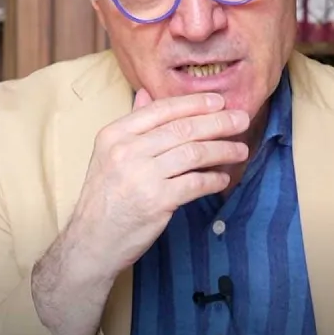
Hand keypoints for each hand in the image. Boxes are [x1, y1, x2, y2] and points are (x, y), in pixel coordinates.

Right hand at [67, 88, 249, 276]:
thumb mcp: (108, 154)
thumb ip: (131, 124)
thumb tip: (146, 93)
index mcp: (115, 134)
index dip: (195, 103)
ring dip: (222, 150)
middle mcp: (126, 151)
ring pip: (194, 153)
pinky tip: (223, 179)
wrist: (92, 241)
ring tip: (240, 150)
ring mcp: (141, 175)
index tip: (220, 101)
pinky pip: (195, 184)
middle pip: (183, 129)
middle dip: (218, 122)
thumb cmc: (104, 197)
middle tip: (242, 119)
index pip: (162, 110)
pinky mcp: (156, 201)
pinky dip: (213, 180)